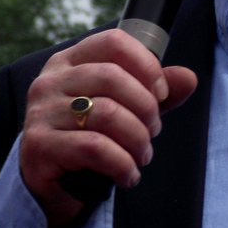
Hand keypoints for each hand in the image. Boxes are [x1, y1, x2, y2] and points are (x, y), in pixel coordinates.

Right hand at [19, 29, 196, 226]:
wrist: (54, 186)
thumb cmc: (92, 138)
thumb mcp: (128, 109)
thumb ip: (158, 92)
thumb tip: (188, 78)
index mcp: (71, 61)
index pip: (114, 42)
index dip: (147, 66)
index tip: (161, 94)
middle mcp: (50, 81)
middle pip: (112, 77)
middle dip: (146, 108)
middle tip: (153, 132)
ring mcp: (40, 112)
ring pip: (106, 113)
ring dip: (137, 139)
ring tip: (142, 154)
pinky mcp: (38, 146)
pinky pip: (94, 147)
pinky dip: (122, 164)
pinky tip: (128, 174)